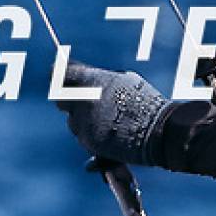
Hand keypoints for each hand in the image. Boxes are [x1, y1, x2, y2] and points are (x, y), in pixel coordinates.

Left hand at [56, 61, 175, 166]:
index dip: (57, 75)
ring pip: (73, 123)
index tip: (55, 73)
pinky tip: (110, 135)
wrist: (160, 131)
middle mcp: (84, 101)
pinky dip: (93, 138)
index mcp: (92, 81)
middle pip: (62, 101)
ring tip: (107, 121)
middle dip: (69, 102)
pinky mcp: (90, 142)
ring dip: (83, 122)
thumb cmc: (146, 102)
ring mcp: (85, 123)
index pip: (62, 75)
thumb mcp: (124, 81)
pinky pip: (84, 139)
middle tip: (79, 102)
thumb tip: (87, 81)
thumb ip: (101, 81)